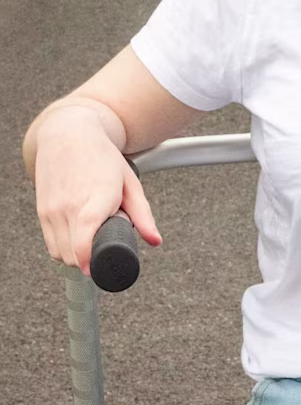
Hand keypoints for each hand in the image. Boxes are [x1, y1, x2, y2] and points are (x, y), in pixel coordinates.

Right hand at [34, 108, 160, 276]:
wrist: (69, 134)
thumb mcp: (129, 183)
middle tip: (105, 246)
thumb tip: (155, 241)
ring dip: (75, 256)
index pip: (84, 244)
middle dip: (89, 260)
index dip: (89, 262)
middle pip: (72, 256)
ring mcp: (52, 210)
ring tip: (92, 238)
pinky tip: (76, 236)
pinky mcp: (41, 211)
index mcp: (95, 200)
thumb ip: (143, 215)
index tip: (98, 269)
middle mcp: (69, 207)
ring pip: (59, 253)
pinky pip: (50, 243)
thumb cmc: (102, 157)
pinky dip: (63, 247)